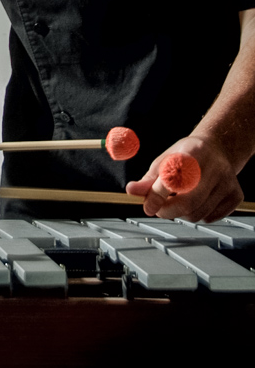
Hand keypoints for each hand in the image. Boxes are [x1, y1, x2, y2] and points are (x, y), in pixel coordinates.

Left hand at [125, 134, 243, 221]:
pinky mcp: (235, 196)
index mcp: (193, 153)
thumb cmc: (188, 154)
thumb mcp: (165, 160)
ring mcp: (228, 183)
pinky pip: (209, 218)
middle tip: (158, 208)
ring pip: (197, 214)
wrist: (217, 149)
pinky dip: (197, 214)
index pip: (173, 179)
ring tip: (179, 198)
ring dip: (181, 213)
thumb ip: (148, 178)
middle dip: (167, 211)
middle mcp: (215, 167)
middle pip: (188, 203)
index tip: (148, 206)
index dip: (157, 196)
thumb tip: (131, 190)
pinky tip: (196, 200)